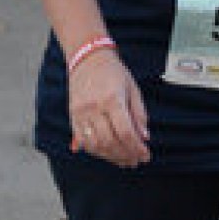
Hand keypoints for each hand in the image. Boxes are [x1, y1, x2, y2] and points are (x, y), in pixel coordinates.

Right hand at [68, 51, 150, 166]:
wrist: (87, 58)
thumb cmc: (113, 72)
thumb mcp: (133, 88)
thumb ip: (139, 114)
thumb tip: (144, 137)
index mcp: (112, 99)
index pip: (125, 132)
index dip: (137, 148)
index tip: (146, 155)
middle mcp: (94, 108)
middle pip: (110, 142)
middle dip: (125, 155)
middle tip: (136, 161)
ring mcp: (80, 114)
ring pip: (95, 145)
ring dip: (111, 157)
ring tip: (124, 160)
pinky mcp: (73, 117)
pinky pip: (83, 141)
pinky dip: (96, 151)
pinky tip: (108, 153)